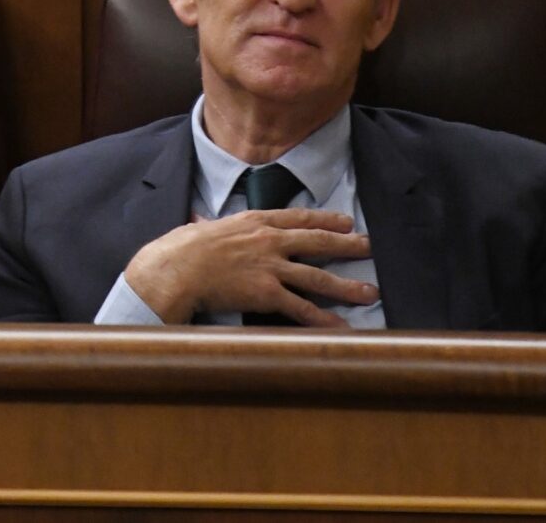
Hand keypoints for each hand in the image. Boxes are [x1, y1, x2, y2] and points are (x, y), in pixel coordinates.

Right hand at [123, 209, 377, 326]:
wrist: (175, 269)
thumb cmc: (180, 248)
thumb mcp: (200, 228)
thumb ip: (209, 226)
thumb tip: (199, 221)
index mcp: (253, 222)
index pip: (297, 218)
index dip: (324, 219)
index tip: (344, 221)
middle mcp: (268, 242)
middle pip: (317, 242)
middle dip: (346, 245)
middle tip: (369, 246)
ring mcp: (271, 267)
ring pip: (318, 277)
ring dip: (346, 286)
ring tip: (369, 292)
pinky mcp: (267, 293)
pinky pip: (302, 309)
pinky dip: (324, 320)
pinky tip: (341, 328)